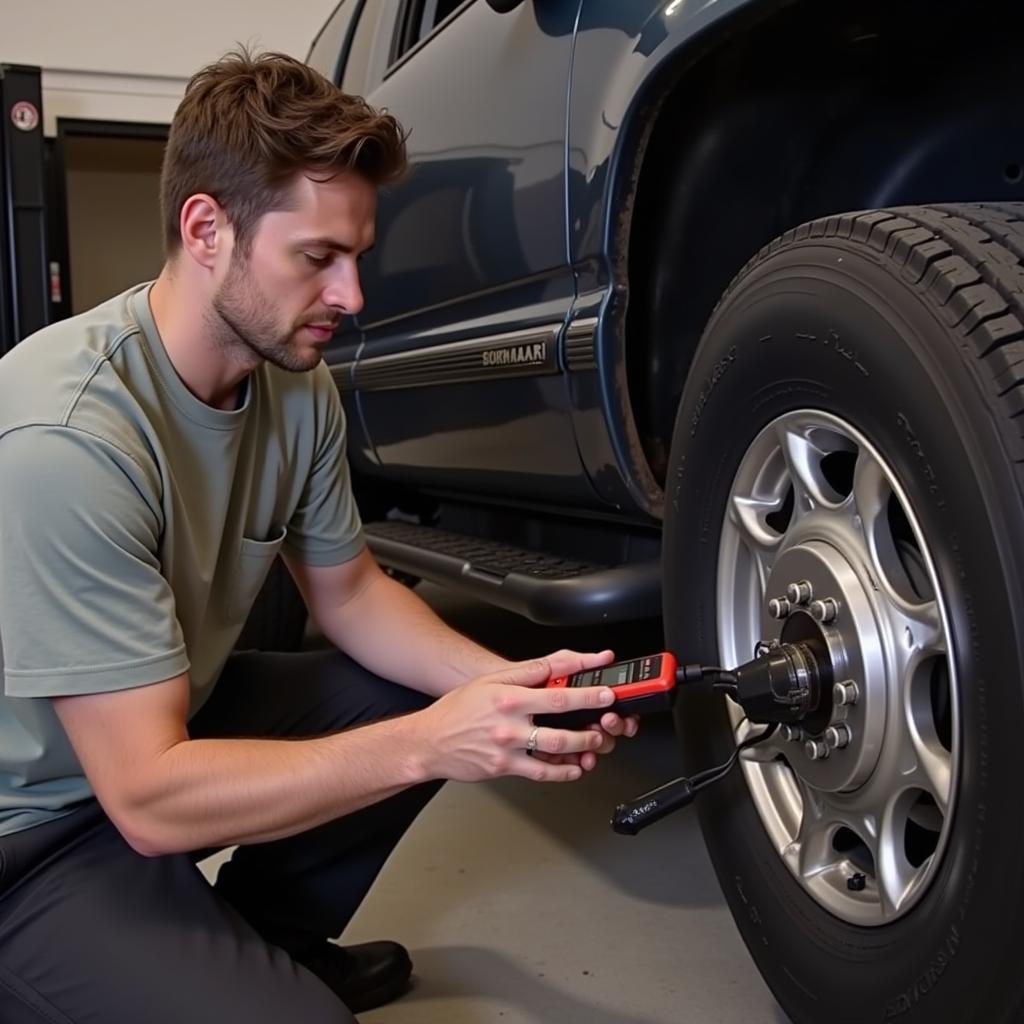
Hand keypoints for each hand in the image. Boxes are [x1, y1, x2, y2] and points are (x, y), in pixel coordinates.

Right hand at [412, 656, 621, 783]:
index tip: (606, 694)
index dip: (586, 694)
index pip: (556, 695)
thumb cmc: (458, 709)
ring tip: (596, 742)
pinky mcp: (503, 768)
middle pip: (560, 728)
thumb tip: (558, 665)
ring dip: (582, 748)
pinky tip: (575, 767)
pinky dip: (562, 772)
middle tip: (609, 723)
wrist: (429, 741)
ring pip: (553, 752)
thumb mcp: (491, 680)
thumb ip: (528, 672)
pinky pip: (540, 774)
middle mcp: (509, 725)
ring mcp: (507, 749)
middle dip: (591, 727)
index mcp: (508, 697)